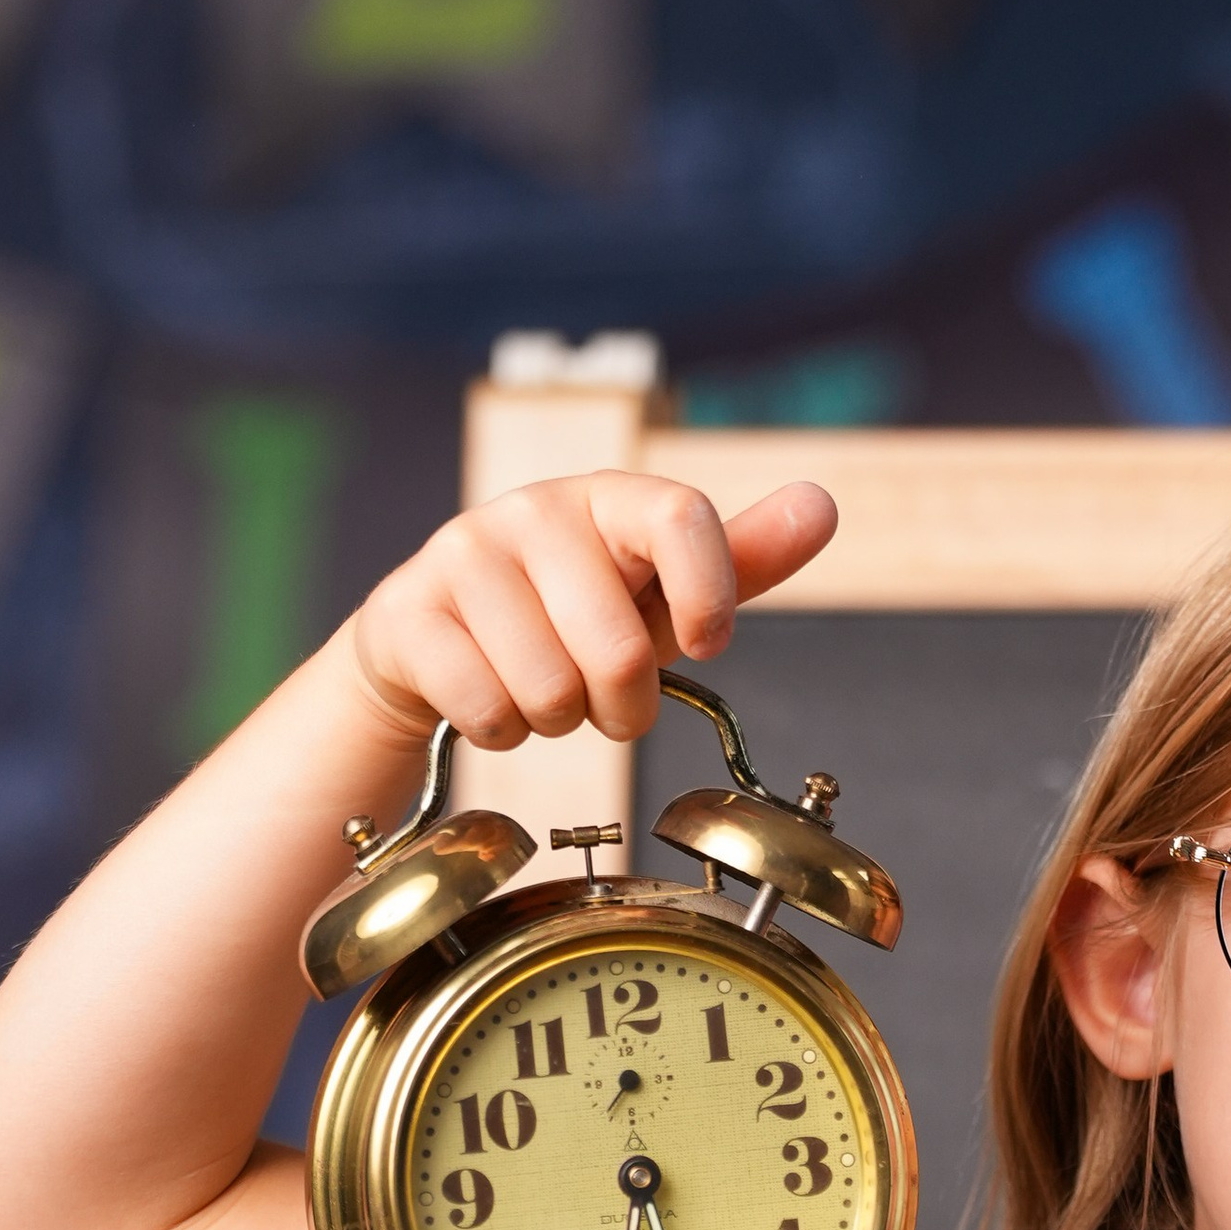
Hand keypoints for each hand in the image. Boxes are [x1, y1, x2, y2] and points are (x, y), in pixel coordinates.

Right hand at [346, 469, 837, 754]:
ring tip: (544, 690)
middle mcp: (534, 511)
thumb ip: (740, 559)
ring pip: (551, 690)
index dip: (707, 595)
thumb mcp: (659, 594)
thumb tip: (820, 507)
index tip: (707, 644)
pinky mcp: (410, 611)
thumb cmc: (567, 617)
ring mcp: (464, 554)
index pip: (682, 517)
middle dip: (622, 705)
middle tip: (605, 697)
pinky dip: (501, 730)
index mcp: (608, 499)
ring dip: (558, 720)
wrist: (436, 641)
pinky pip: (488, 709)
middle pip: (619, 647)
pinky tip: (491, 698)